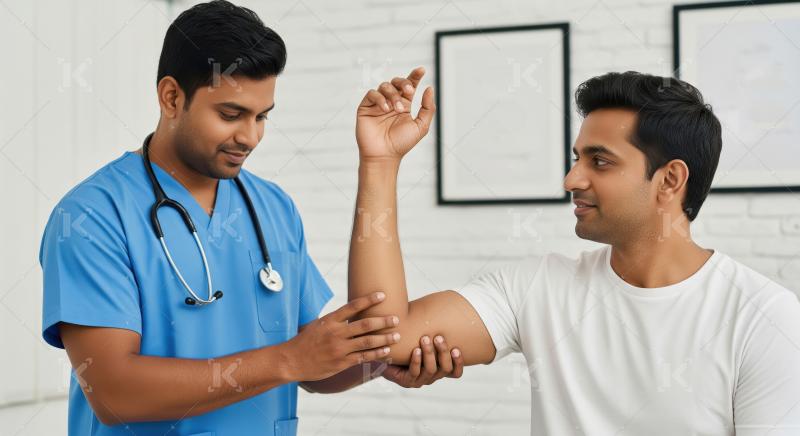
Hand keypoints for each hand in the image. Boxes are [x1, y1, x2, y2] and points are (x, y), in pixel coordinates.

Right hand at [282, 292, 400, 381]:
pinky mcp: (341, 363)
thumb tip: (349, 313)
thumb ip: (334, 320)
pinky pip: (363, 357)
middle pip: (365, 325)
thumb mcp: (317, 325)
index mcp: (330, 320)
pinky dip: (376, 354)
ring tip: (397, 336)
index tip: (383, 295)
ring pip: (368, 342)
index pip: (353, 306)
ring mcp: (340, 348)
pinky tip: (386, 351)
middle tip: (396, 318)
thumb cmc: (304, 342)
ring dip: (385, 339)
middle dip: (383, 321)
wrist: (291, 361)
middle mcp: (336, 333)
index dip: (369, 300)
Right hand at [356, 66, 435, 161]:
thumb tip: (429, 88)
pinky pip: (372, 94)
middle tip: (409, 91)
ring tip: (396, 109)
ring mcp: (378, 104)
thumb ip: (427, 108)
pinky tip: (385, 109)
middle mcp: (391, 102)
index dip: (415, 76)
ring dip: (393, 95)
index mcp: (405, 104)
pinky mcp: (366, 107)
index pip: (409, 85)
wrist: (384, 155)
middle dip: (404, 83)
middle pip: (397, 82)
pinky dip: (380, 98)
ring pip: (385, 86)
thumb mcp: (421, 126)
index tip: (421, 70)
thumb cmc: (402, 143)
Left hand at [381, 335, 463, 387]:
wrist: (386, 355)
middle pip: (445, 369)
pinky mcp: (407, 381)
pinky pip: (415, 372)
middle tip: (438, 337)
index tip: (456, 348)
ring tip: (425, 339)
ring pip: (431, 370)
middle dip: (443, 352)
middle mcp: (432, 377)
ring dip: (429, 354)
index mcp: (439, 369)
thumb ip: (433, 331)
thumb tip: (445, 310)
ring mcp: (420, 380)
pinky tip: (415, 350)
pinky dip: (416, 360)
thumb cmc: (408, 345)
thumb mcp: (422, 338)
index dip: (458, 362)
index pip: (455, 373)